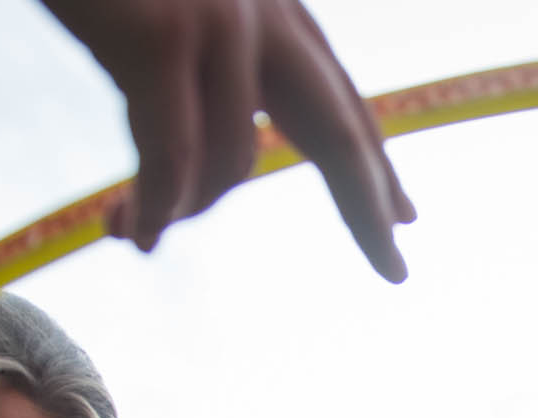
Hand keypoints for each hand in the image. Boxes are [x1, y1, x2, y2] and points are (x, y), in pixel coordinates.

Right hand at [40, 0, 412, 274]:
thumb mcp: (167, 12)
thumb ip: (203, 59)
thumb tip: (221, 143)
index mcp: (270, 5)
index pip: (339, 96)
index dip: (375, 161)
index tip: (405, 216)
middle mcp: (262, 9)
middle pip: (339, 132)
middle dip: (366, 207)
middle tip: (397, 272)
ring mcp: (219, 21)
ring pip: (233, 160)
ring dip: (184, 209)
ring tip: (133, 233)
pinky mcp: (164, 37)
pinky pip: (173, 157)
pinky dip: (156, 204)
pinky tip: (135, 233)